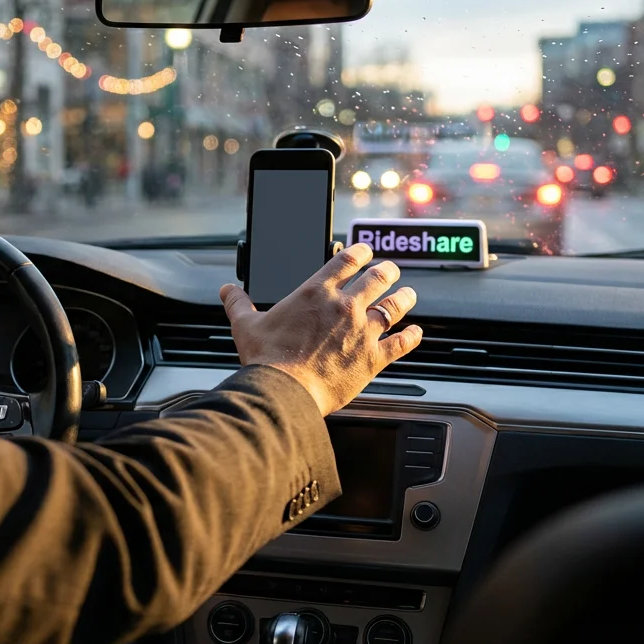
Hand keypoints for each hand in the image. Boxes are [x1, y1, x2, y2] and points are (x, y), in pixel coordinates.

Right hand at [219, 243, 421, 415]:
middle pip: (378, 277)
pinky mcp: (373, 358)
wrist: (284, 391)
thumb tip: (227, 291)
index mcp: (316, 293)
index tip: (365, 252)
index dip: (360, 252)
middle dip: (388, 270)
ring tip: (408, 293)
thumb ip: (238, 304)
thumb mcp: (246, 325)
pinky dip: (412, 337)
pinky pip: (401, 342)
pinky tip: (416, 333)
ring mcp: (362, 331)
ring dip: (404, 297)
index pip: (346, 260)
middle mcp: (344, 306)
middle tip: (391, 270)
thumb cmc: (266, 359)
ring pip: (395, 305)